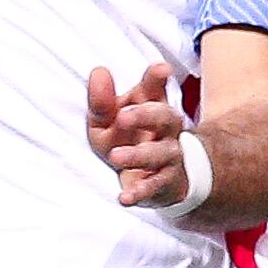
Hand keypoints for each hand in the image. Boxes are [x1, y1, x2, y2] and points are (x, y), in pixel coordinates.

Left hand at [85, 61, 189, 205]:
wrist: (156, 178)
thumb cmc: (127, 140)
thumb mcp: (108, 120)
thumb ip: (102, 100)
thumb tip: (99, 71)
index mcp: (151, 108)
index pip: (156, 90)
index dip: (157, 79)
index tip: (161, 69)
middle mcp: (166, 130)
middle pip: (166, 117)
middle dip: (146, 115)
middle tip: (122, 116)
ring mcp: (168, 157)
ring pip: (162, 153)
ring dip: (139, 155)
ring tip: (116, 156)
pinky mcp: (164, 184)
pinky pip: (155, 187)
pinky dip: (140, 192)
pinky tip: (124, 198)